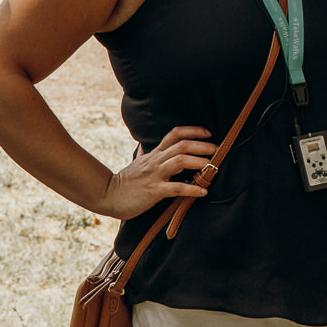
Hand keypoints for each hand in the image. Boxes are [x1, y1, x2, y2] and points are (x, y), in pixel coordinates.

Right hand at [99, 125, 218, 219]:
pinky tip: (203, 191)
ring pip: (179, 161)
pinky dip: (191, 189)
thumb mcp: (136, 162)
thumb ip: (144, 152)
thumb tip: (145, 144)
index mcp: (154, 153)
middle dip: (202, 145)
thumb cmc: (126, 181)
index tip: (209, 133)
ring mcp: (155, 175)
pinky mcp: (154, 191)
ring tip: (213, 166)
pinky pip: (175, 188)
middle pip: (181, 145)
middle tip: (218, 150)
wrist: (108, 195)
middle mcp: (156, 160)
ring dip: (199, 162)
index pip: (175, 134)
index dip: (193, 131)